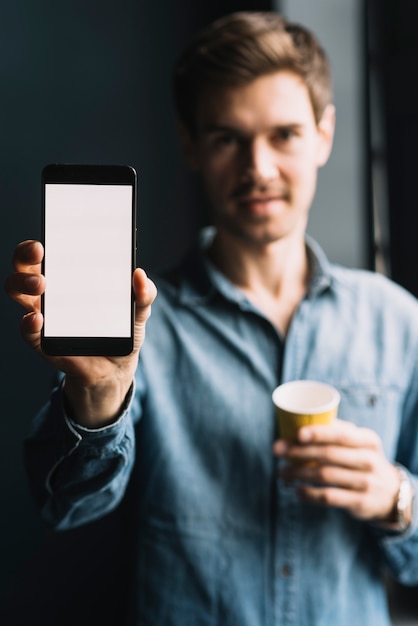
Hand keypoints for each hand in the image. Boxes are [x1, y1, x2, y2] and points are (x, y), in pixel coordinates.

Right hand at [4, 240, 156, 425]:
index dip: (38, 241)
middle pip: (24, 267)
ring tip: (41, 284)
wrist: (117, 369)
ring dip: (23, 283)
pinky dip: (28, 323)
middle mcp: (50, 293)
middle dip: (25, 256)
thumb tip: (140, 275)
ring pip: (18, 293)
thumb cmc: (121, 331)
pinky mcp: (43, 341)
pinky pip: (28, 330)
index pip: (45, 253)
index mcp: (68, 278)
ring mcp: (44, 316)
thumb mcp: (138, 311)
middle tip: (41, 251)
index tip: (48, 233)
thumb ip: (144, 294)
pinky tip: (38, 319)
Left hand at [273, 419, 399, 522]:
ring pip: (325, 475)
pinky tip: (297, 490)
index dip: (319, 434)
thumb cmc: (364, 460)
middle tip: (277, 449)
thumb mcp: (362, 443)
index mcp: (367, 440)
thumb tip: (303, 419)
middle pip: (328, 454)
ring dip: (298, 473)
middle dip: (299, 452)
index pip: (342, 435)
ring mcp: (366, 482)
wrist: (392, 493)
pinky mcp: (360, 502)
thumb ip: (338, 431)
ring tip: (282, 471)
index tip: (297, 434)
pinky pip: (329, 497)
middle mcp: (369, 460)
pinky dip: (309, 494)